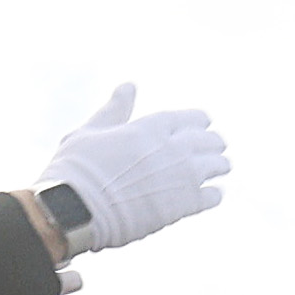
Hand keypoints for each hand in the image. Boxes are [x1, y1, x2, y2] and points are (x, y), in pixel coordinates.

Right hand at [40, 85, 228, 252]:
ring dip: (219, 165)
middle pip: (211, 141)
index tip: (204, 123)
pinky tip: (210, 195)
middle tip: (214, 148)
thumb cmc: (75, 170)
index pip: (193, 118)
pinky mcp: (186, 205)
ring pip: (219, 165)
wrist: (76, 209)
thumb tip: (128, 85)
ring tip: (218, 168)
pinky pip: (214, 196)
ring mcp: (183, 176)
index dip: (200, 121)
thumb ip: (115, 110)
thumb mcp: (90, 131)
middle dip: (213, 143)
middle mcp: (174, 148)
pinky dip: (214, 194)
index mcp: (152, 127)